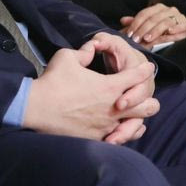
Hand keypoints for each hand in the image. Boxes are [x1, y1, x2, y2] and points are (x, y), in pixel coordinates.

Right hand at [23, 38, 158, 144]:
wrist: (37, 108)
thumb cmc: (52, 82)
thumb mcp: (67, 57)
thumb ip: (84, 51)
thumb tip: (92, 48)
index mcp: (110, 86)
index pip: (137, 76)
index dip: (144, 70)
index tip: (147, 67)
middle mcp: (114, 107)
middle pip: (148, 105)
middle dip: (147, 97)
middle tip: (141, 92)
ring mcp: (107, 124)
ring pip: (138, 124)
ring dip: (138, 116)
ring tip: (136, 111)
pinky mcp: (98, 137)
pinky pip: (121, 137)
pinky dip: (125, 131)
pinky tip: (123, 128)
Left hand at [120, 4, 185, 45]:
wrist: (183, 40)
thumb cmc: (161, 35)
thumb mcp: (146, 29)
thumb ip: (136, 24)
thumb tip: (123, 20)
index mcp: (158, 9)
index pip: (144, 14)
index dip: (135, 24)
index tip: (129, 35)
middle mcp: (169, 10)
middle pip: (154, 18)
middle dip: (143, 30)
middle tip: (136, 40)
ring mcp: (180, 17)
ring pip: (166, 22)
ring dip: (156, 31)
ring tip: (148, 39)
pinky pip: (183, 25)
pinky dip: (176, 28)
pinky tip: (170, 32)